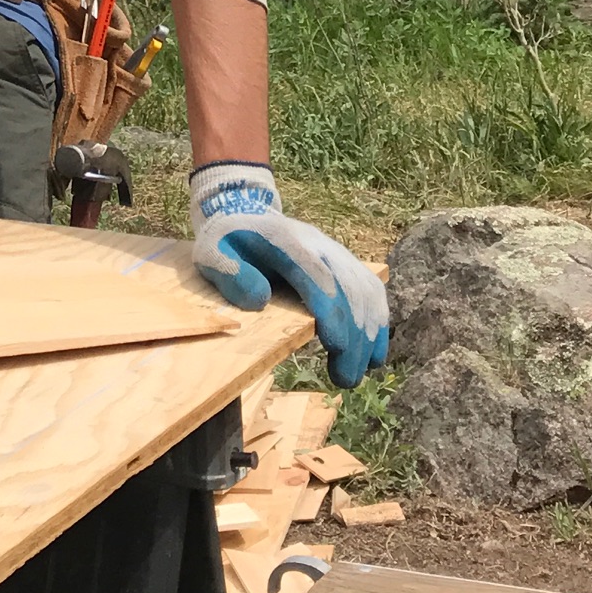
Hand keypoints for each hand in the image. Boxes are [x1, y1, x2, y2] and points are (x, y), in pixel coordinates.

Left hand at [189, 162, 388, 388]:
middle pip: (349, 289)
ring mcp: (337, 252)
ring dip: (369, 335)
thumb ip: (232, 275)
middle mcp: (320, 244)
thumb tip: (260, 299)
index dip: (331, 312)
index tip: (336, 348)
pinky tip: (374, 354)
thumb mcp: (213, 254)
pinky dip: (378, 322)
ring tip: (357, 373)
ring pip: (367, 291)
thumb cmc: (227, 242)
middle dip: (353, 337)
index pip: (318, 277)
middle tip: (345, 380)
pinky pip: (372, 290)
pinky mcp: (346, 263)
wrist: (245, 212)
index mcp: (286, 241)